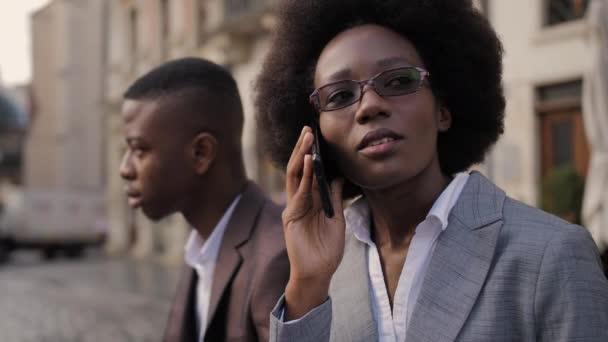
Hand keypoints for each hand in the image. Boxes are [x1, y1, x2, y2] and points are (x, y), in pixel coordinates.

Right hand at [282, 126, 345, 318]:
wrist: (318, 273)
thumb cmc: (327, 249)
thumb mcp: (337, 218)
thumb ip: (335, 198)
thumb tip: (338, 177)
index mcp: (308, 201)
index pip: (308, 172)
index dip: (310, 153)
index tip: (316, 135)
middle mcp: (298, 201)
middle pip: (298, 169)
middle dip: (302, 148)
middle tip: (308, 128)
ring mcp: (293, 208)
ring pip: (296, 175)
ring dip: (301, 155)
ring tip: (307, 137)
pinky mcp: (291, 216)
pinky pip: (299, 191)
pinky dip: (305, 174)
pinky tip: (310, 161)